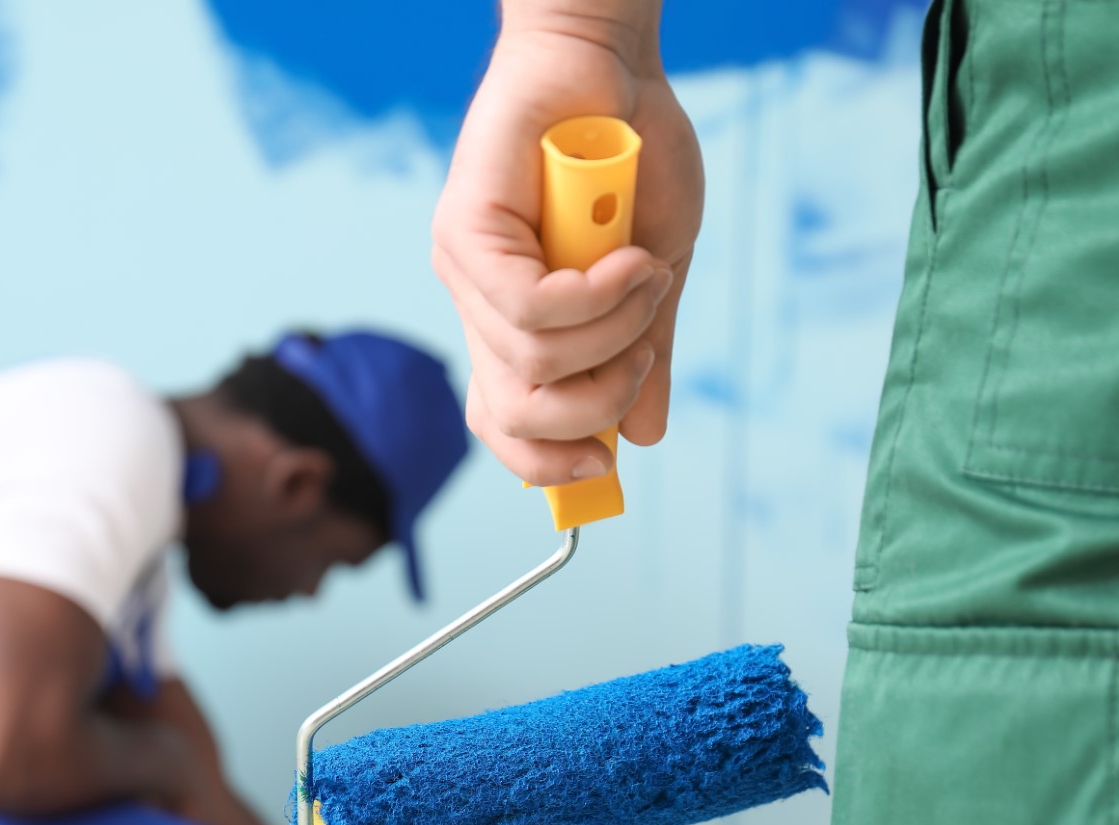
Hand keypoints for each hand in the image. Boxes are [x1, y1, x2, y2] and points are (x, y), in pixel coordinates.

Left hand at [432, 17, 703, 485]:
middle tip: (646, 354)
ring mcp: (464, 268)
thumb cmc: (634, 162)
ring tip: (646, 275)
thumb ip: (646, 354)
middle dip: (596, 409)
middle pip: (512, 416)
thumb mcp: (655, 279)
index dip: (548, 462)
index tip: (606, 463)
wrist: (614, 66)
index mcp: (515, 325)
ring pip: (533, 363)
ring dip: (614, 334)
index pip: (502, 425)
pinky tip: (630, 260)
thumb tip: (646, 437)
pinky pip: (530, 307)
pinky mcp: (463, 229)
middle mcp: (479, 304)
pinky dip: (597, 296)